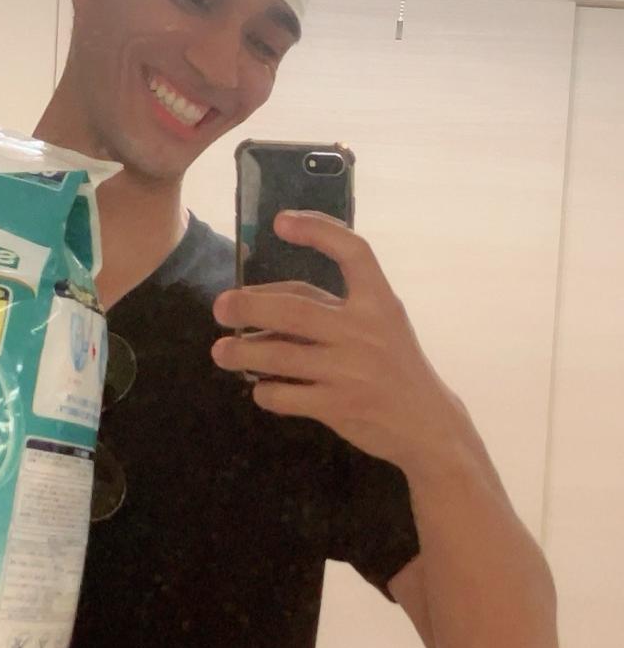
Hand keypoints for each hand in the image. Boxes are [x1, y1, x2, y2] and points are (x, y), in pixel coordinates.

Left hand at [212, 210, 466, 470]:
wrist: (427, 426)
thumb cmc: (392, 366)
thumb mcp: (378, 326)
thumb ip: (330, 309)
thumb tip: (259, 302)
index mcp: (380, 303)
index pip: (354, 253)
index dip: (318, 231)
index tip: (281, 221)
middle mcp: (365, 332)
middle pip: (294, 309)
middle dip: (249, 305)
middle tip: (221, 306)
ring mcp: (351, 371)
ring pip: (279, 356)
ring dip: (242, 351)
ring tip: (221, 351)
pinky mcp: (338, 407)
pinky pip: (284, 396)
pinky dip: (265, 391)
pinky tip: (261, 388)